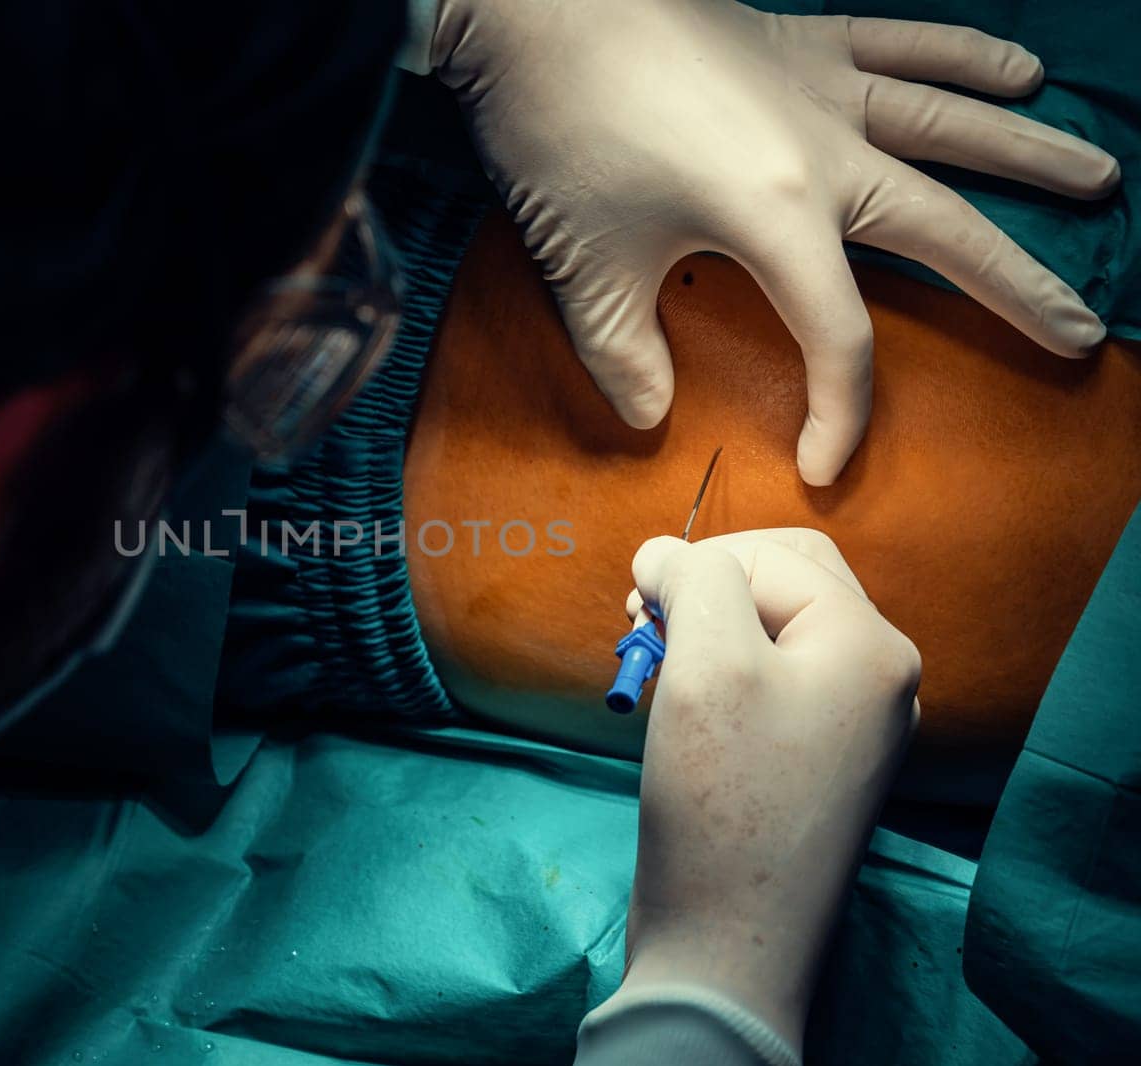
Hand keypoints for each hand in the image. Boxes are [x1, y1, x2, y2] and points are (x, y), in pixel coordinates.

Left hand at [432, 0, 1118, 483]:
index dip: (841, 413)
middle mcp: (825, 150)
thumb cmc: (557, 134)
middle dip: (1016, 288)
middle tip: (1080, 334)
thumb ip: (622, 356)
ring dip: (1028, 155)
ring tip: (1100, 179)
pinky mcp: (800, 39)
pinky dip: (963, 57)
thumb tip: (651, 419)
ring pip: (950, 125)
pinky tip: (1019, 71)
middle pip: (944, 229)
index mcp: (778, 216)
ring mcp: (820, 87)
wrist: (534, 8)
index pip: (839, 336)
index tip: (823, 468)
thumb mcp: (583, 266)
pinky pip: (904, 44)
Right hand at [608, 530, 919, 1051]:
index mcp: (870, 644)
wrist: (730, 942)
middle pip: (787, 585)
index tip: (631, 607)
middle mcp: (879, 678)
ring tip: (655, 670)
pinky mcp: (819, 766)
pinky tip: (682, 710)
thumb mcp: (703, 661)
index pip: (774, 556)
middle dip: (707, 590)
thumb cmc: (720, 795)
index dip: (695, 565)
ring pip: (775, 636)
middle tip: (640, 626)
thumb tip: (665, 553)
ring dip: (707, 634)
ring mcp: (854, 727)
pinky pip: (774, 687)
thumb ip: (692, 580)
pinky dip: (721, 678)